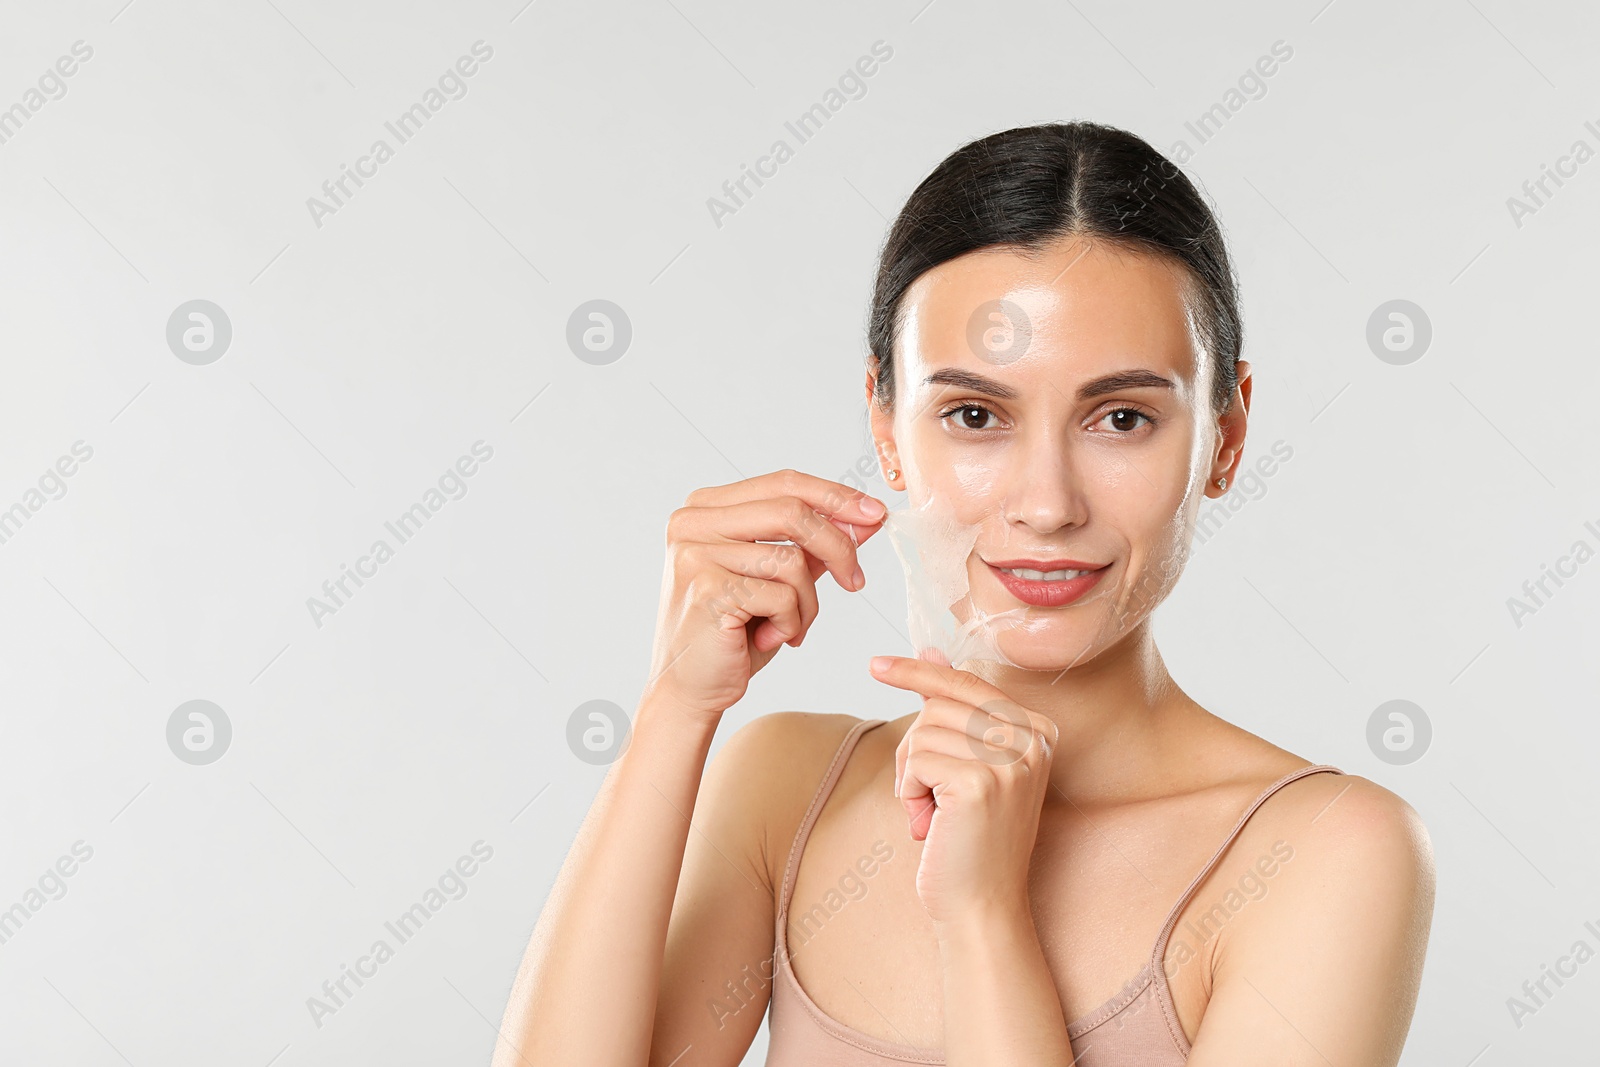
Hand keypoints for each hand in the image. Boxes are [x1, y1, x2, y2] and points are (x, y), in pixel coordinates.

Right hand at [642, 470, 887, 726]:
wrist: (689, 688)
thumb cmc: (733, 633)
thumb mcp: (777, 579)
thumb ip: (813, 545)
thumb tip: (866, 518)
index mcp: (706, 508)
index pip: (783, 483)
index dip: (834, 496)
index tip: (874, 514)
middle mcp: (693, 523)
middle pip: (792, 511)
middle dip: (838, 547)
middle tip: (855, 581)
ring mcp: (696, 554)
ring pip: (792, 561)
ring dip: (807, 603)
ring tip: (791, 627)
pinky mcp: (708, 590)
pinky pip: (781, 596)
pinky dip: (790, 624)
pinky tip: (768, 639)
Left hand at [869, 654, 1058, 924]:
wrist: (981, 908)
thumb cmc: (969, 839)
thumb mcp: (969, 766)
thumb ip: (954, 709)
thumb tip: (931, 646)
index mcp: (1038, 730)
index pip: (968, 683)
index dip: (919, 672)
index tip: (876, 665)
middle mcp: (1033, 740)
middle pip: (938, 708)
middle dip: (915, 752)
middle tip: (928, 800)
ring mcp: (1011, 761)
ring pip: (922, 733)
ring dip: (911, 777)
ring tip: (936, 816)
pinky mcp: (982, 783)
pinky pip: (916, 761)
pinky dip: (909, 793)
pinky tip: (931, 825)